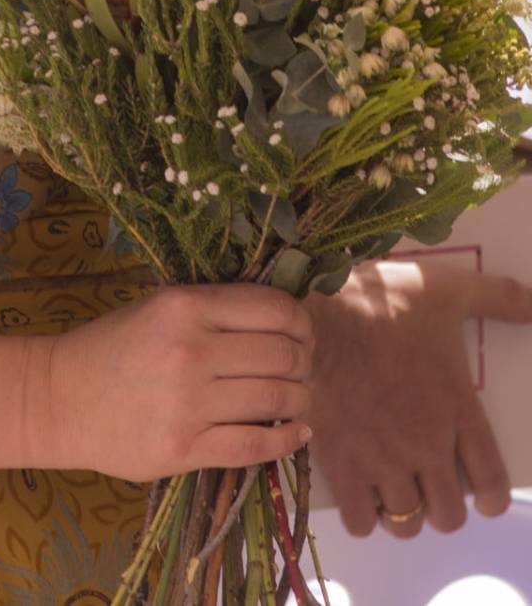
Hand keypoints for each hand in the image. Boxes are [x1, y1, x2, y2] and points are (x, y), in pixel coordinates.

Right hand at [42, 283, 312, 481]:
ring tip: (298, 401)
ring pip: (277, 399)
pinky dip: (286, 440)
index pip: (274, 309)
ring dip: (300, 401)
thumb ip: (215, 311)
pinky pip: (255, 445)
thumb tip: (285, 323)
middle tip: (302, 370)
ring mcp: (189, 402)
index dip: (301, 323)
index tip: (302, 334)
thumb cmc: (113, 346)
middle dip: (304, 363)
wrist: (60, 398)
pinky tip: (295, 433)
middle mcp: (192, 350)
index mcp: (185, 305)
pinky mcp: (185, 447)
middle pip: (283, 355)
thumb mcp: (159, 308)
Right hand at [306, 259, 531, 537]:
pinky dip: (363, 516)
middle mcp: (426, 447)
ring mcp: (384, 462)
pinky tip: (360, 493)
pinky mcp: (343, 466)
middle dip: (442, 506)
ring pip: (406, 523)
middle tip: (428, 484)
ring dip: (404, 513)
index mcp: (457, 411)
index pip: (492, 483)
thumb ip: (497, 296)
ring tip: (395, 491)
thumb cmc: (382, 303)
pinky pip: (361, 522)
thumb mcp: (445, 289)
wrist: (314, 319)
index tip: (482, 497)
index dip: (492, 500)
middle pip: (448, 515)